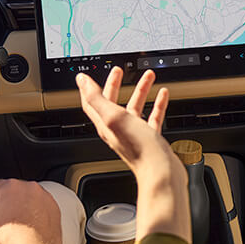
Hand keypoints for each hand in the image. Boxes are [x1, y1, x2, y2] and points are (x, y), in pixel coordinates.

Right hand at [0, 179, 61, 243]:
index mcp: (10, 187)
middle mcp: (30, 188)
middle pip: (7, 191)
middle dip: (0, 204)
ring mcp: (45, 198)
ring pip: (23, 198)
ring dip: (15, 208)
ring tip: (12, 229)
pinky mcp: (54, 209)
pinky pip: (37, 206)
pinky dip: (30, 214)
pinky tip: (24, 230)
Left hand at [77, 67, 190, 242]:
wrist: (161, 172)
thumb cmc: (139, 149)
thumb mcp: (114, 117)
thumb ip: (97, 98)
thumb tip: (81, 81)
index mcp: (106, 125)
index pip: (92, 103)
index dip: (90, 88)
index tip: (89, 75)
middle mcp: (118, 130)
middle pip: (113, 103)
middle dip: (116, 85)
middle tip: (119, 71)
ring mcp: (135, 134)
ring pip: (135, 108)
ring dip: (140, 91)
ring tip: (148, 76)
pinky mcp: (151, 139)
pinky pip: (153, 118)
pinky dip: (158, 105)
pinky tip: (163, 96)